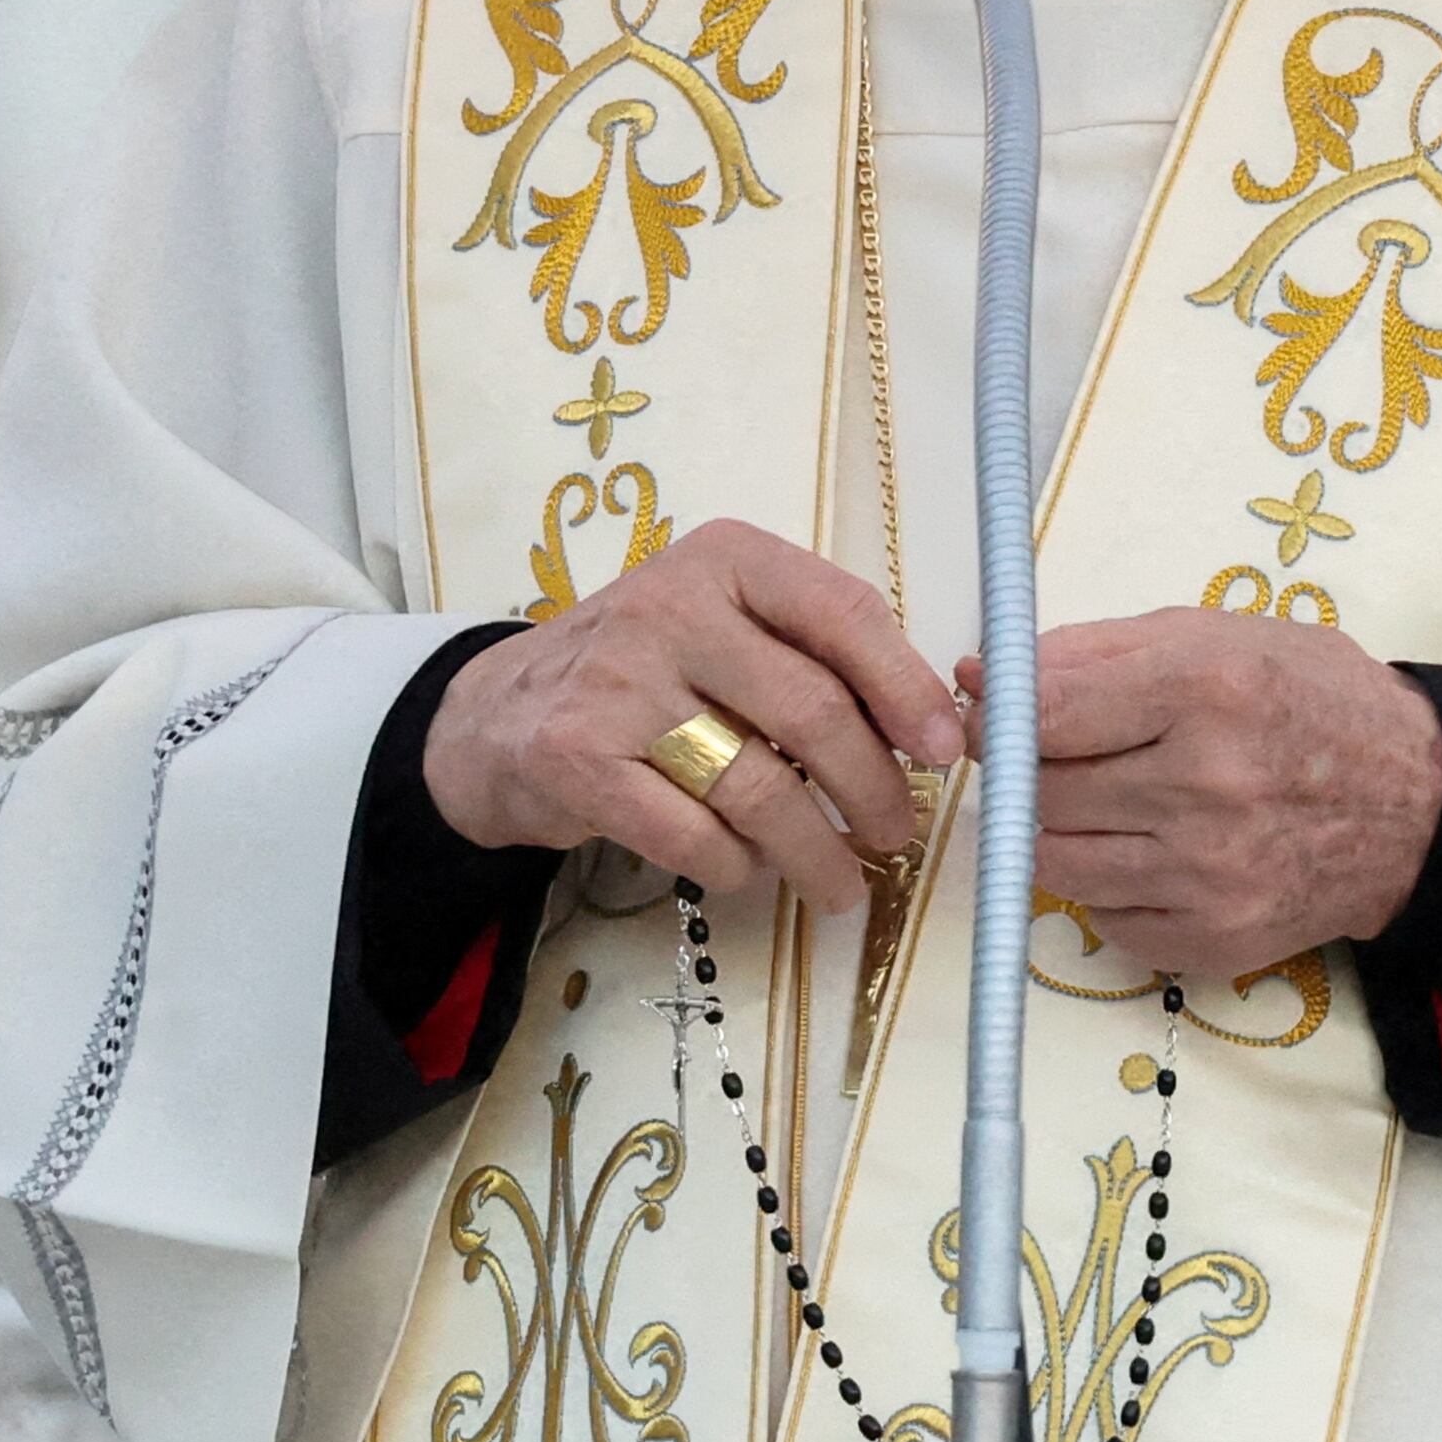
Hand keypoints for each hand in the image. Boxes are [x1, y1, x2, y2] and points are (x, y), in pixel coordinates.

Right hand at [425, 521, 965, 910]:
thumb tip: (924, 728)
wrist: (498, 716)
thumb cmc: (642, 673)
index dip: (907, 689)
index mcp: (726, 559)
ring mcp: (617, 683)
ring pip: (760, 786)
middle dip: (873, 789)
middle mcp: (668, 606)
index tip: (943, 750)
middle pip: (813, 710)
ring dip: (817, 851)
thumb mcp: (723, 624)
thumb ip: (810, 652)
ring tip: (841, 882)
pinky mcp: (578, 760)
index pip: (844, 613)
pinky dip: (738, 868)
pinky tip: (747, 870)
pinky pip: (696, 837)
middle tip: (895, 834)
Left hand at [981, 605, 1441, 978]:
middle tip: (1052, 754)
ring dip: (1055, 831)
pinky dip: (1106, 886)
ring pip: (1056, 863)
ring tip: (1102, 800)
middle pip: (1040, 794)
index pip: (1042, 717)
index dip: (998, 714)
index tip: (993, 711)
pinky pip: (1104, 920)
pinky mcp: (1216, 938)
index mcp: (1202, 692)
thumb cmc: (1309, 701)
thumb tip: (983, 674)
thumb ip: (1089, 650)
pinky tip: (1148, 850)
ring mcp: (1210, 875)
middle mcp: (1205, 788)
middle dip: (1026, 771)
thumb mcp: (1212, 636)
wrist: (1419, 804)